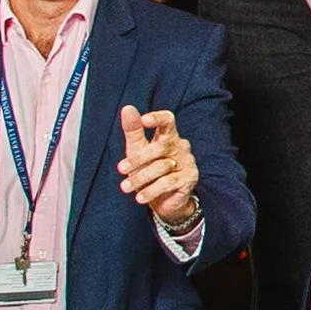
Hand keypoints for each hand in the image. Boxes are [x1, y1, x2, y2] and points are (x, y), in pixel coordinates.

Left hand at [115, 106, 203, 229]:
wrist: (165, 201)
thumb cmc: (149, 170)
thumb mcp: (137, 149)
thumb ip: (133, 130)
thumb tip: (127, 108)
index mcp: (169, 136)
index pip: (168, 120)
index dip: (157, 118)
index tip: (143, 120)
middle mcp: (181, 146)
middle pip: (160, 147)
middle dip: (138, 159)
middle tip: (120, 169)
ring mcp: (187, 162)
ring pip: (162, 167)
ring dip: (140, 178)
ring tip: (125, 187)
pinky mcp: (190, 178)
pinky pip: (168, 183)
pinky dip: (151, 191)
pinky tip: (139, 197)